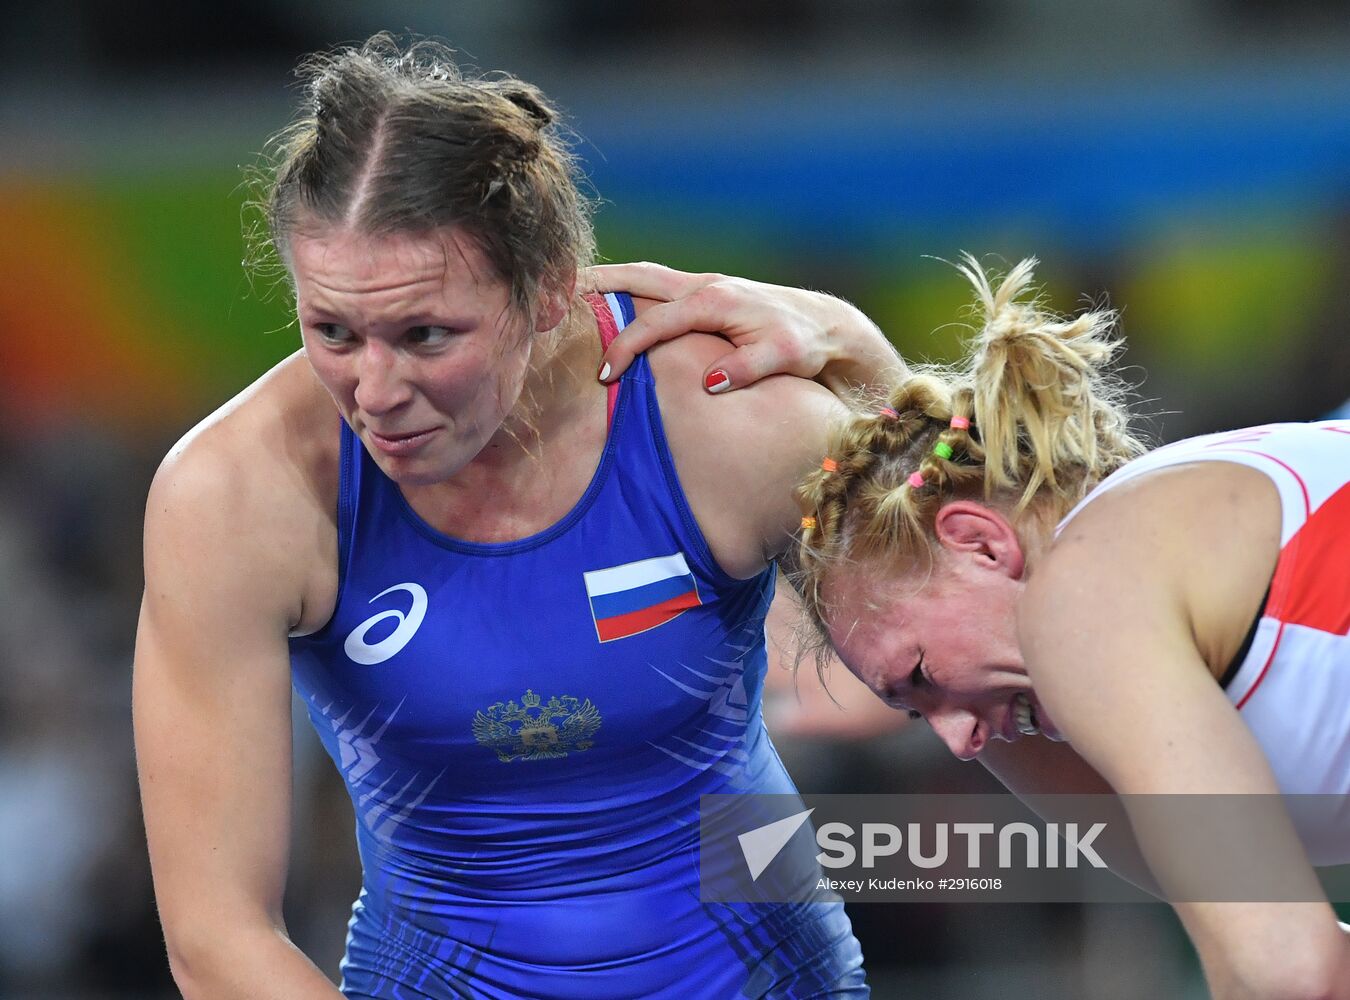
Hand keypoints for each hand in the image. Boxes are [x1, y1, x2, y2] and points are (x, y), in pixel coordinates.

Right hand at [587, 262, 901, 394]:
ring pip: (645, 276)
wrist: (825, 326)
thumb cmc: (803, 344)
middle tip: (555, 290)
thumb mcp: (782, 358)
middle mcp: (704, 286)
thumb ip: (746, 369)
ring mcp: (704, 286)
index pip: (655, 322)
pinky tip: (610, 300)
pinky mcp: (706, 293)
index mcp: (714, 301)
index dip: (625, 348)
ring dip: (609, 280)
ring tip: (569, 288)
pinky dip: (629, 287)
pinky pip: (657, 286)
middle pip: (638, 277)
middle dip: (597, 284)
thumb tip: (710, 382)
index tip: (604, 376)